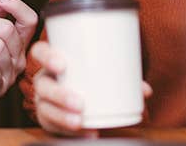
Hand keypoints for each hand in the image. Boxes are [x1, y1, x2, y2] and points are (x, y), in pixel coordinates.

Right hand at [29, 41, 152, 135]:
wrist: (83, 99)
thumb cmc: (91, 79)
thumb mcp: (104, 75)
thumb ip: (124, 80)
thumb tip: (145, 90)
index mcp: (54, 62)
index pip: (40, 52)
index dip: (46, 57)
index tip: (62, 64)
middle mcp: (45, 81)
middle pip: (42, 85)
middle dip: (59, 95)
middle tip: (80, 102)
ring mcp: (43, 101)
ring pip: (44, 108)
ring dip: (62, 117)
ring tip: (80, 121)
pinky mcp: (48, 120)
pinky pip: (53, 127)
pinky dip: (70, 133)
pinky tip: (88, 133)